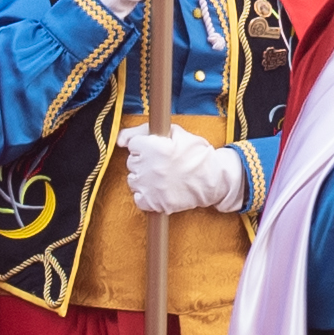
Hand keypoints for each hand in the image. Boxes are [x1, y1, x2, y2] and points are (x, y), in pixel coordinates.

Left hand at [121, 125, 258, 217]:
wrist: (213, 179)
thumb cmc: (196, 154)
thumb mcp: (175, 132)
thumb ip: (143, 130)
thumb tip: (120, 139)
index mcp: (152, 147)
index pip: (133, 144)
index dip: (145, 146)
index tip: (156, 149)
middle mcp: (148, 167)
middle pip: (131, 162)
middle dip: (144, 161)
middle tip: (161, 163)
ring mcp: (150, 187)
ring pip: (133, 180)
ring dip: (143, 178)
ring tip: (161, 177)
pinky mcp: (155, 204)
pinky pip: (138, 199)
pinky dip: (146, 196)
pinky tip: (158, 190)